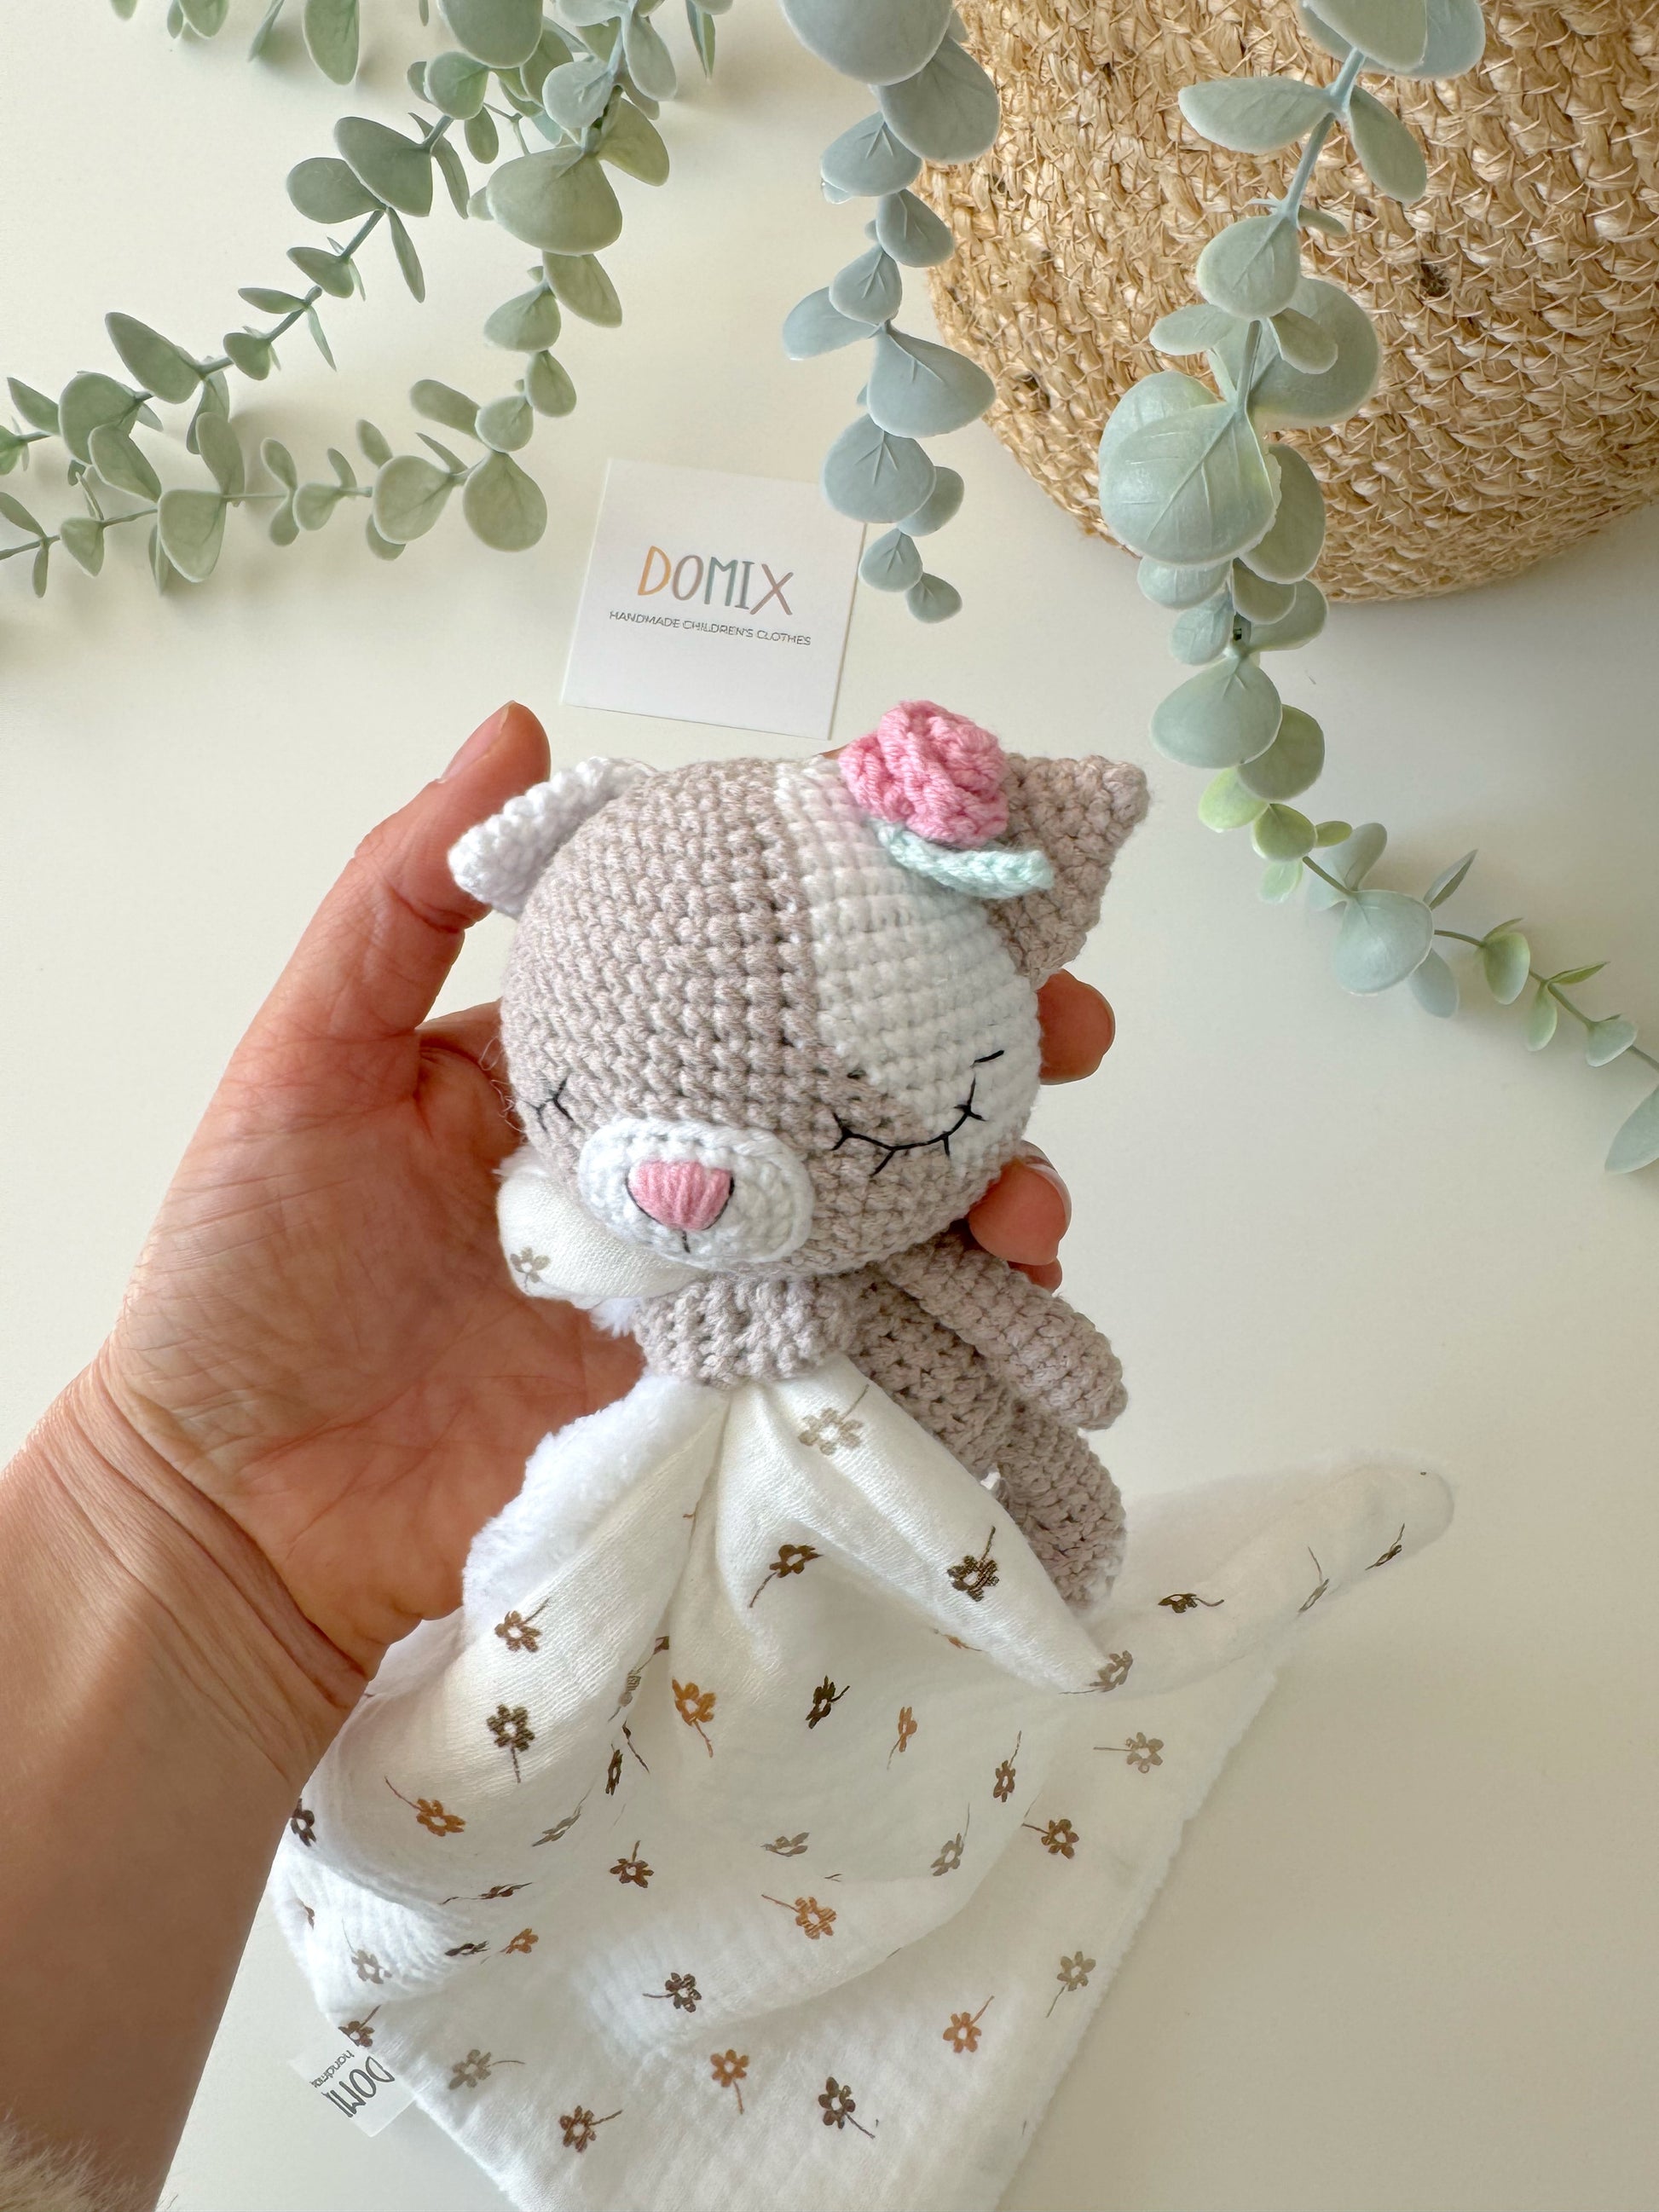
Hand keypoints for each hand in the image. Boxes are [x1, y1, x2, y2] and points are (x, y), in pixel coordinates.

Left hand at [88, 704, 1116, 1675]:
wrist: (231, 1507)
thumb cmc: (246, 1269)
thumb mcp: (308, 1057)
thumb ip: (403, 899)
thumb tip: (519, 728)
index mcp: (585, 1069)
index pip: (745, 971)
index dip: (862, 923)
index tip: (967, 887)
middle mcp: (669, 1167)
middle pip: (850, 1094)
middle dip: (975, 1060)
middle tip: (1063, 1035)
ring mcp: (703, 1289)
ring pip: (882, 1223)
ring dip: (986, 1198)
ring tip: (1034, 1204)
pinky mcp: (717, 1397)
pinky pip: (852, 1350)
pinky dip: (943, 1329)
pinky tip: (1006, 1306)